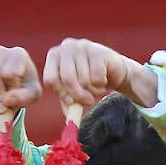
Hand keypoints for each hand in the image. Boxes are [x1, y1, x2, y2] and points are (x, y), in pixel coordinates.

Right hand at [0, 45, 41, 129]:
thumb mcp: (33, 94)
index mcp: (17, 54)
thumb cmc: (26, 87)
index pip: (9, 74)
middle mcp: (0, 52)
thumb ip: (24, 97)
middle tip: (5, 104)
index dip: (11, 89)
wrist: (13, 86)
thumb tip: (6, 100)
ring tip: (1, 99)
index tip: (16, 93)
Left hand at [43, 38, 157, 110]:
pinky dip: (101, 84)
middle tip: (88, 102)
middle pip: (67, 79)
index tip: (71, 101)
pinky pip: (97, 77)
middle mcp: (66, 47)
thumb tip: (69, 118)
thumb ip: (68, 101)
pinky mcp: (97, 51)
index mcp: (54, 55)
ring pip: (84, 80)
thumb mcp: (75, 91)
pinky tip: (103, 79)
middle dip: (79, 95)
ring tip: (96, 86)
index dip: (61, 94)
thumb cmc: (90, 80)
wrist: (115, 70)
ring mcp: (82, 46)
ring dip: (92, 90)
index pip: (51, 79)